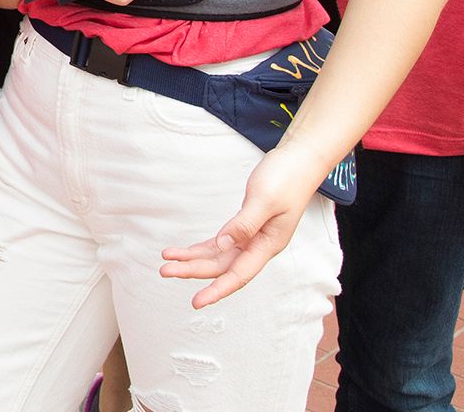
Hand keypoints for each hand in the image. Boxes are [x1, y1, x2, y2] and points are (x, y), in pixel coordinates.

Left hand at [159, 145, 322, 306]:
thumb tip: (223, 246)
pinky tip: (184, 252)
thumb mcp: (264, 200)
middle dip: (193, 270)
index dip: (217, 290)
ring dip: (193, 259)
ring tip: (166, 260)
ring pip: (219, 257)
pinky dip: (202, 248)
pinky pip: (221, 244)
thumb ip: (244, 224)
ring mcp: (253, 238)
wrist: (299, 162)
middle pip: (222, 267)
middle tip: (164, 271)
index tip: (196, 302)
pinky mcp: (246, 226)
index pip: (238, 275)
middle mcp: (260, 246)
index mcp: (268, 245)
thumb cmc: (286, 178)